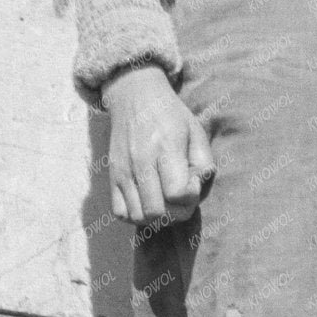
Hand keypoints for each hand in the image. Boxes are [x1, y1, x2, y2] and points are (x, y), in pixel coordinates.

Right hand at [102, 66, 213, 225]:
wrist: (135, 97)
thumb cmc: (171, 116)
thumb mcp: (196, 131)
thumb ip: (204, 162)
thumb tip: (196, 188)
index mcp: (166, 148)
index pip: (177, 193)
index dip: (191, 196)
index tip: (193, 182)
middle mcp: (141, 162)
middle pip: (157, 212)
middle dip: (177, 213)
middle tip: (182, 198)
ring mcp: (123, 171)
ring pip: (138, 217)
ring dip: (157, 219)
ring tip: (167, 203)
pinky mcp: (112, 176)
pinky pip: (120, 212)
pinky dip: (136, 215)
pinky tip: (149, 202)